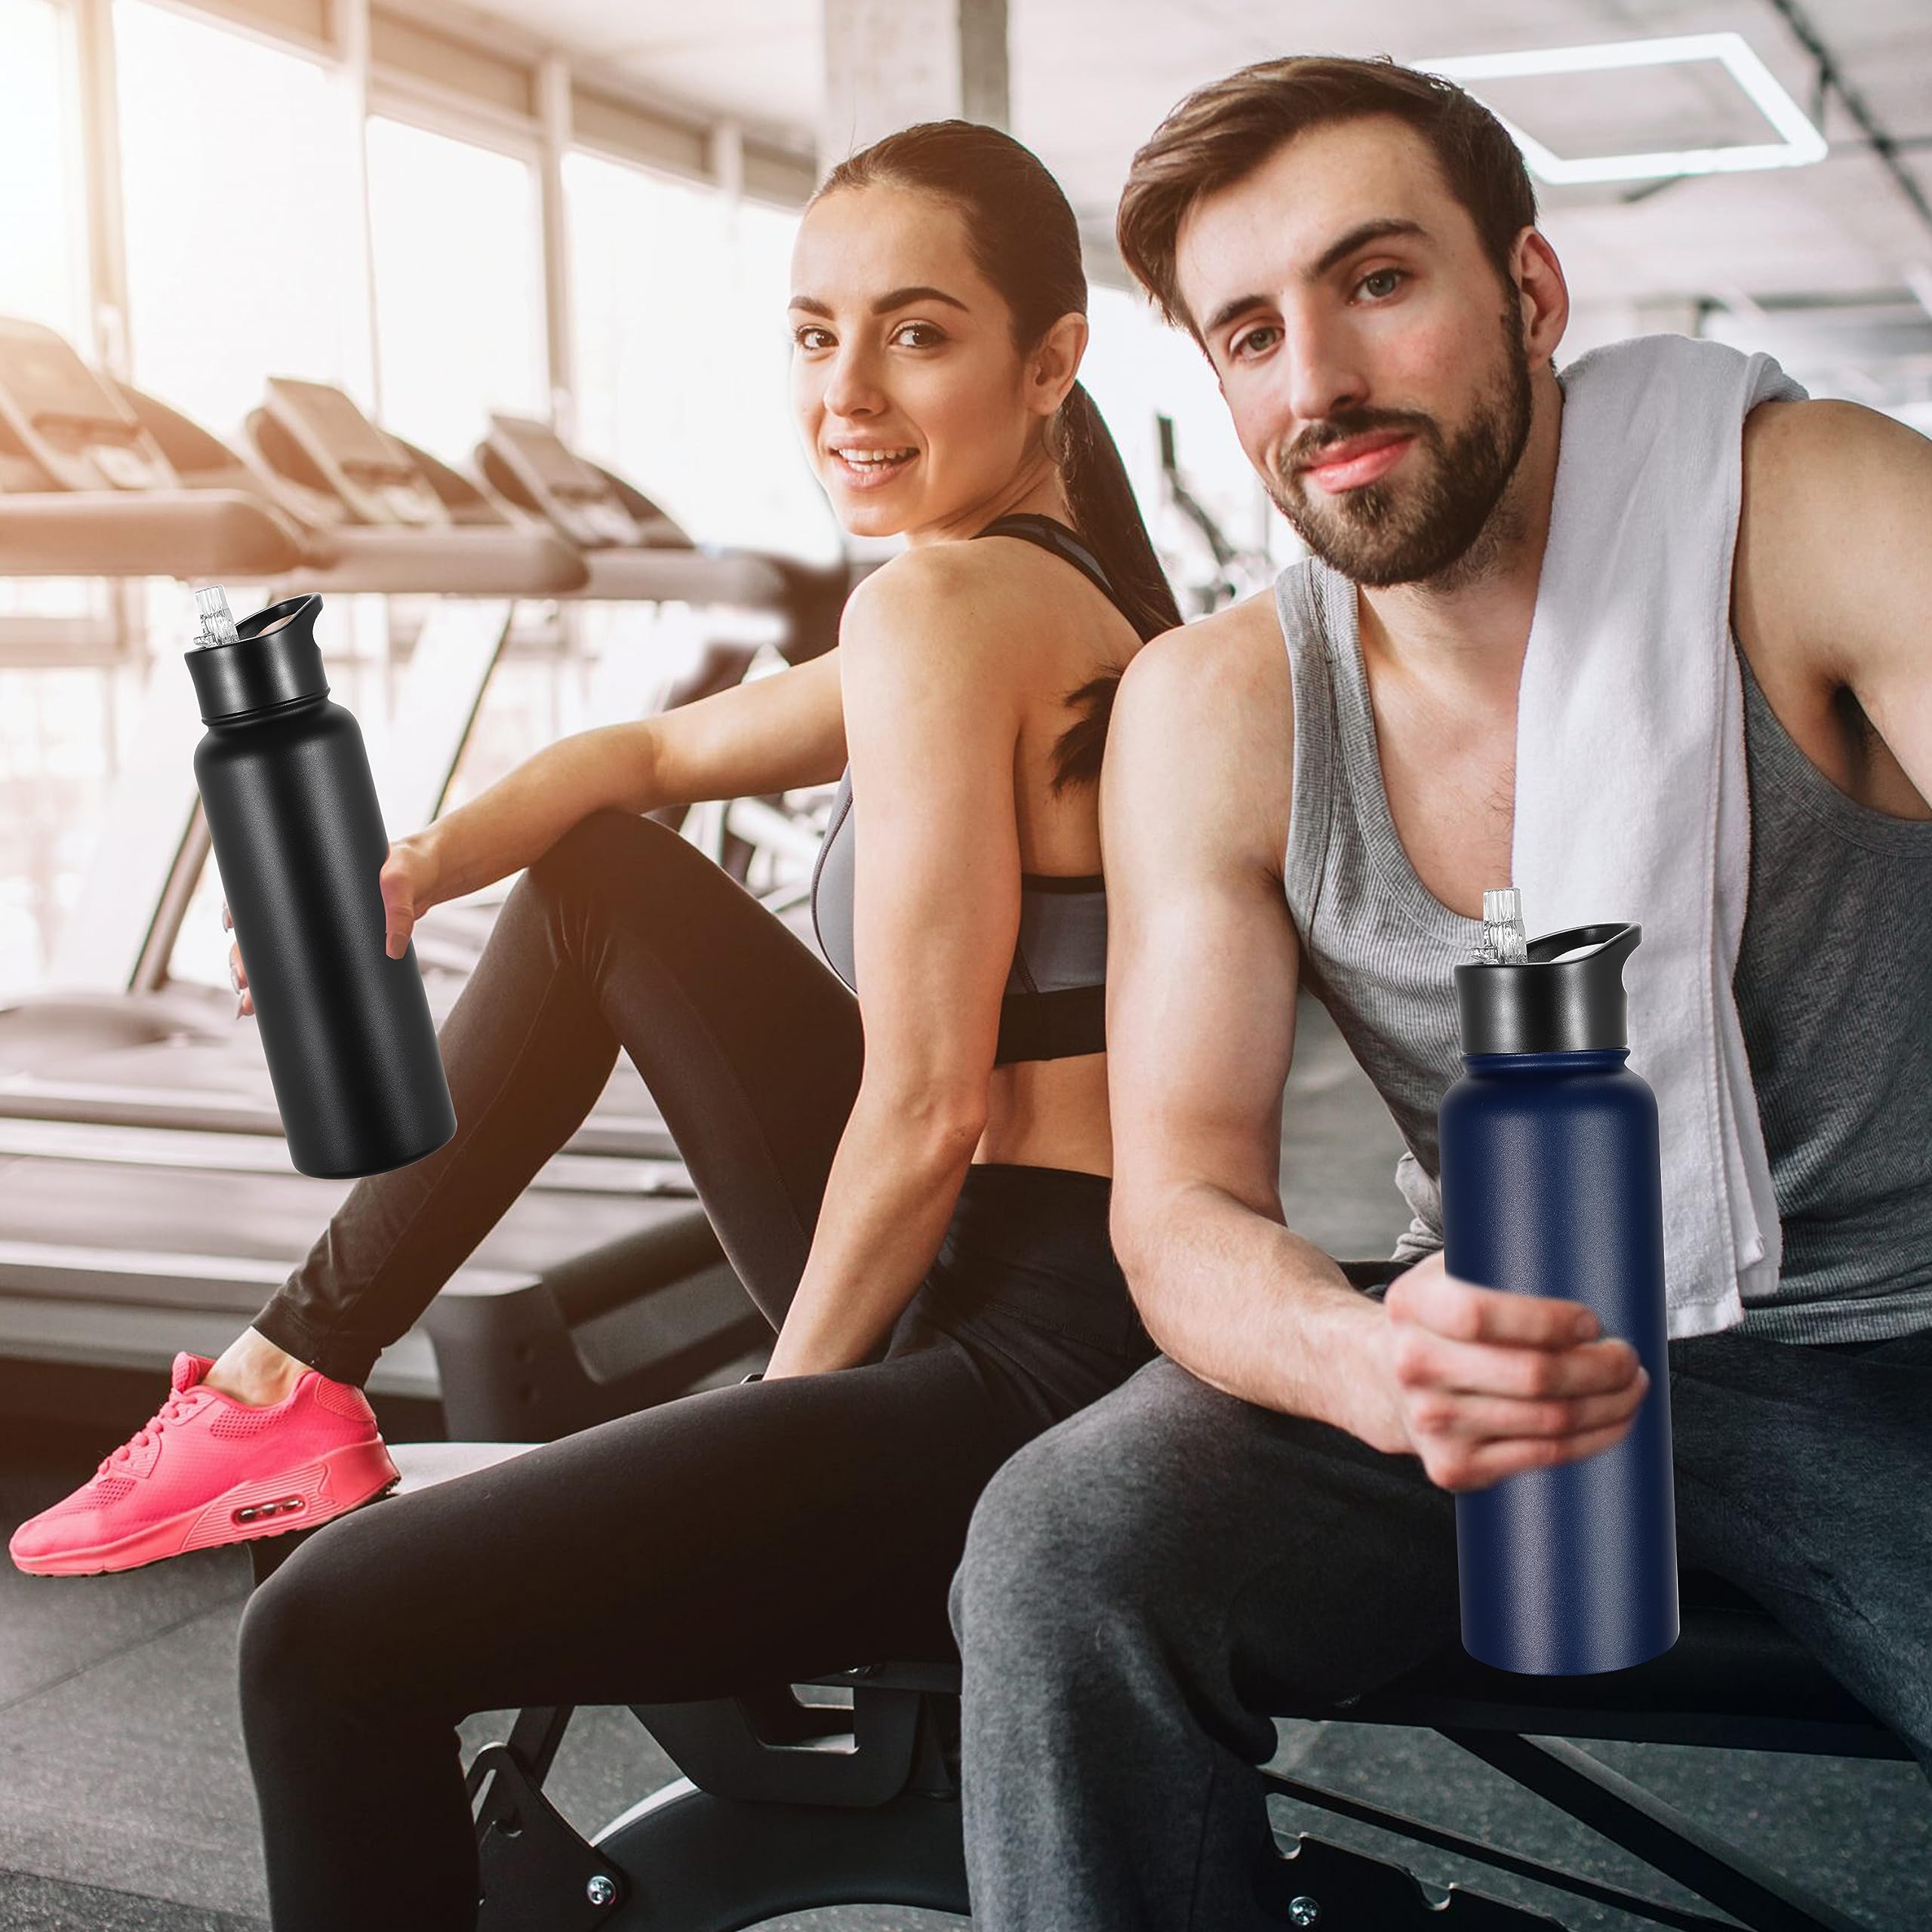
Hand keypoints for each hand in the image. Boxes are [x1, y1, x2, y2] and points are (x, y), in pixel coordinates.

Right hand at [223, 833, 442, 1017]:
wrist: (430, 874)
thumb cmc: (412, 865)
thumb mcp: (404, 877)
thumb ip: (400, 906)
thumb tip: (393, 946)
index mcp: (311, 874)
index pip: (261, 888)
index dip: (239, 909)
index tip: (231, 928)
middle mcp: (309, 900)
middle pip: (263, 931)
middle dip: (244, 960)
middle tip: (243, 986)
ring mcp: (321, 923)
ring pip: (278, 953)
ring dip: (259, 979)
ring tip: (248, 1005)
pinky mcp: (339, 942)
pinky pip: (307, 963)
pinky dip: (289, 984)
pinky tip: (271, 1006)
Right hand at [1352, 1251, 1649, 1491]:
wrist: (1383, 1378)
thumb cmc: (1441, 1318)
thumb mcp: (1447, 1272)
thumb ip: (1494, 1257)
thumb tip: (1583, 1241)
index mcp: (1410, 1305)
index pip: (1480, 1316)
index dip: (1546, 1321)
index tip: (1591, 1320)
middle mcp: (1413, 1365)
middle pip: (1531, 1376)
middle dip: (1601, 1368)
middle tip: (1628, 1356)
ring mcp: (1432, 1422)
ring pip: (1548, 1421)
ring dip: (1609, 1405)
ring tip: (1631, 1385)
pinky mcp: (1453, 1466)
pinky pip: (1542, 1457)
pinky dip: (1593, 1439)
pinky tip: (1612, 1420)